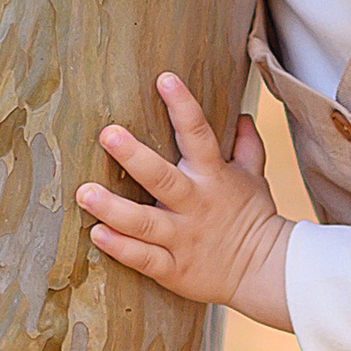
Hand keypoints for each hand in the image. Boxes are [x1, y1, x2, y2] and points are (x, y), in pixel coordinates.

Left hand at [78, 74, 292, 325]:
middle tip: (108, 134)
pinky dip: (120, 248)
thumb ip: (246, 146)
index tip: (165, 79)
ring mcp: (183, 238)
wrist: (267, 271)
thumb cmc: (254, 219)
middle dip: (133, 156)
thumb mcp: (254, 178)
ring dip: (112, 207)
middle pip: (161, 178)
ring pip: (144, 222)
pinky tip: (97, 234)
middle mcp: (195, 205)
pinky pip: (144, 259)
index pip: (198, 135)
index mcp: (214, 177)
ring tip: (84, 192)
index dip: (183, 107)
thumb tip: (243, 116)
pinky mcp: (174, 269)